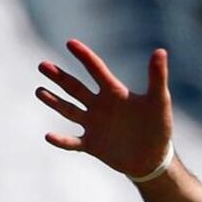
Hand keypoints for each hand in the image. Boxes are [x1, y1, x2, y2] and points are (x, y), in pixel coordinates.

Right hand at [36, 39, 172, 177]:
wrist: (154, 158)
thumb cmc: (159, 127)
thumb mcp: (159, 101)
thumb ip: (157, 77)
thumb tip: (161, 51)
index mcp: (114, 93)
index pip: (96, 70)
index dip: (84, 56)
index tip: (71, 43)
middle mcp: (100, 106)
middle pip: (75, 88)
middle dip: (59, 77)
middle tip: (43, 65)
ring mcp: (93, 125)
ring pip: (69, 110)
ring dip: (54, 101)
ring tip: (39, 91)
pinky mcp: (91, 144)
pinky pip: (72, 142)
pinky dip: (62, 140)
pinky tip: (49, 136)